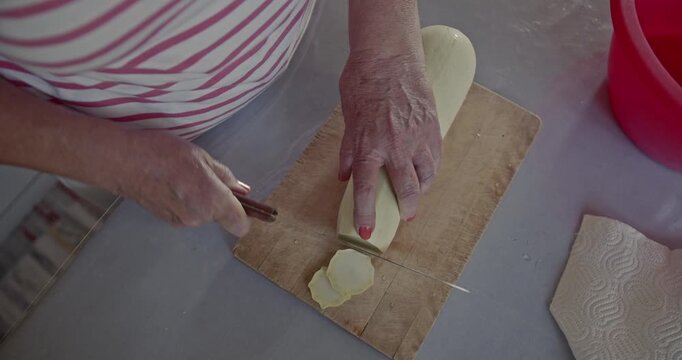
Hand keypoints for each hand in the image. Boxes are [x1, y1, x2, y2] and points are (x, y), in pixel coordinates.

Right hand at [116, 131, 250, 236]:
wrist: (124, 161)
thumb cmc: (164, 153)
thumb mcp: (202, 157)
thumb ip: (225, 177)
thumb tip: (242, 190)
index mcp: (212, 200)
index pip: (240, 224)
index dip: (244, 214)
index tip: (241, 201)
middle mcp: (199, 217)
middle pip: (220, 216)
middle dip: (218, 200)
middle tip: (203, 176)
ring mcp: (181, 221)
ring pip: (203, 214)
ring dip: (200, 200)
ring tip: (184, 178)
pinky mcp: (167, 221)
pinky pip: (187, 213)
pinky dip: (185, 202)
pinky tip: (172, 185)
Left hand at [338, 50, 440, 236]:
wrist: (389, 57)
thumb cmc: (363, 83)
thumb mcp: (348, 119)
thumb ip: (349, 150)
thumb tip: (345, 175)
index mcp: (369, 147)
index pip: (366, 190)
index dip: (366, 214)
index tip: (367, 231)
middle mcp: (396, 148)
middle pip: (407, 189)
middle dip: (408, 208)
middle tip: (406, 214)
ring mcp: (418, 138)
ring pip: (427, 175)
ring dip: (422, 188)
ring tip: (417, 191)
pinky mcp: (433, 127)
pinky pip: (436, 157)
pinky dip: (431, 168)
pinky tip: (426, 169)